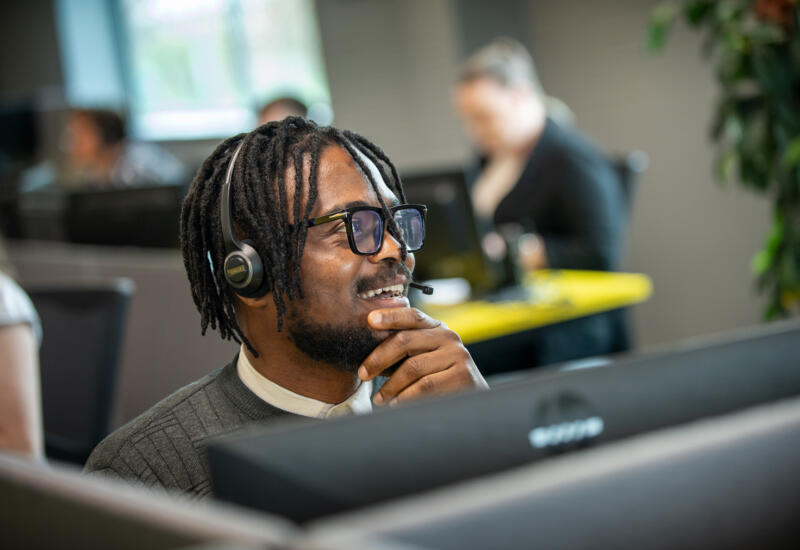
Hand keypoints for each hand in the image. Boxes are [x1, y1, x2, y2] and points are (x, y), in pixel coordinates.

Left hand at [358, 307, 487, 405]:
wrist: (473, 404)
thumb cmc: (440, 381)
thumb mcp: (423, 360)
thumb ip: (404, 352)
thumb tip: (367, 357)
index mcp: (437, 328)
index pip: (412, 316)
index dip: (390, 315)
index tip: (370, 320)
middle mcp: (449, 337)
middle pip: (405, 340)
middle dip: (378, 358)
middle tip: (363, 373)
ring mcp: (458, 355)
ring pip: (412, 367)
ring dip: (390, 385)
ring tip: (379, 399)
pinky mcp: (463, 376)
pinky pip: (425, 386)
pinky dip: (406, 396)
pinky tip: (396, 403)